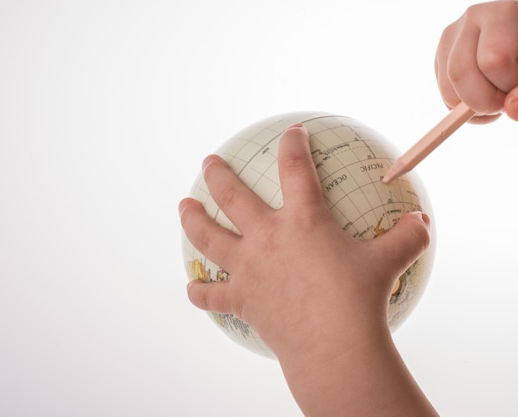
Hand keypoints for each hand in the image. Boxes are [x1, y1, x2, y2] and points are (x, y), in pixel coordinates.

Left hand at [179, 125, 435, 415]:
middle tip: (208, 161)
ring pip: (209, 237)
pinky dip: (200, 293)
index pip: (295, 169)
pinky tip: (192, 289)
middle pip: (233, 196)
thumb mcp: (390, 262)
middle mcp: (267, 237)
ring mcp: (248, 268)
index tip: (291, 132)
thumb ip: (408, 237)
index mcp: (302, 220)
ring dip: (193, 220)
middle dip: (218, 174)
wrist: (333, 345)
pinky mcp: (241, 299)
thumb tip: (423, 222)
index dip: (293, 145)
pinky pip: (213, 296)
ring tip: (184, 207)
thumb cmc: (360, 299)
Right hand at [435, 0, 517, 122]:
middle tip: (501, 104)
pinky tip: (480, 95)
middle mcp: (473, 18)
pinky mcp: (442, 53)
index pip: (492, 60)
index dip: (504, 87)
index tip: (514, 93)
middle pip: (460, 73)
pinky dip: (461, 104)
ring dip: (470, 107)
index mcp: (503, 14)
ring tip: (493, 101)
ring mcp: (452, 35)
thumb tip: (511, 107)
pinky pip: (444, 91)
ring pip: (447, 87)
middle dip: (482, 101)